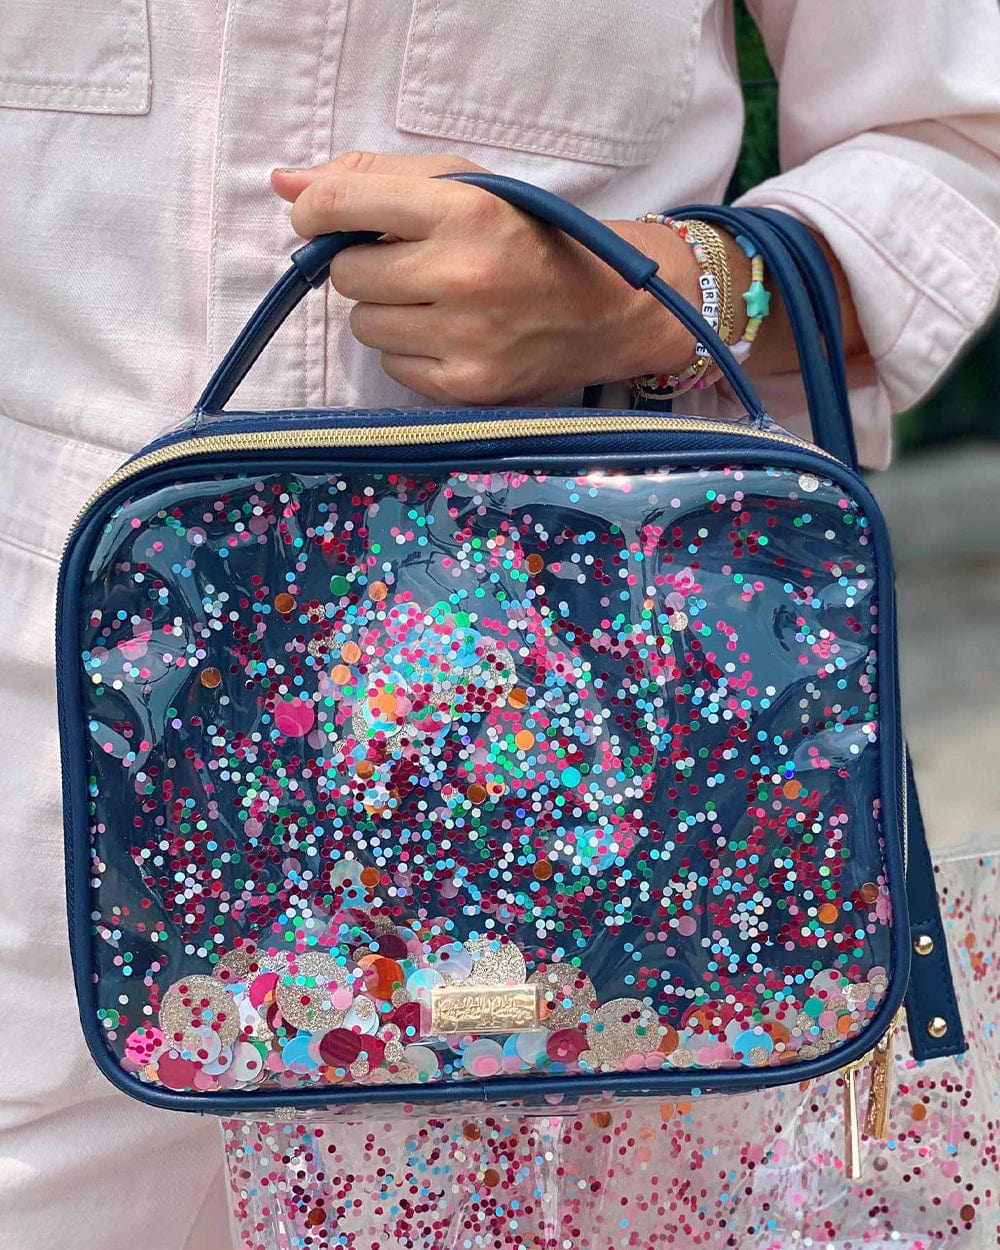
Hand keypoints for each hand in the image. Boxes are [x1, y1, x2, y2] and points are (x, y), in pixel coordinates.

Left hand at [271, 151, 702, 405]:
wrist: (606, 311)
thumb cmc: (527, 237)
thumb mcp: (467, 185)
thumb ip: (375, 178)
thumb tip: (283, 183)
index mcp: (464, 209)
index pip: (341, 205)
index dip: (315, 213)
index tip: (321, 219)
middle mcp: (463, 275)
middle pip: (346, 274)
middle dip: (364, 266)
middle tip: (407, 265)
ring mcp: (465, 339)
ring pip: (363, 325)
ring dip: (385, 311)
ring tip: (434, 302)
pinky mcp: (465, 388)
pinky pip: (392, 367)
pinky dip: (409, 351)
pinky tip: (450, 336)